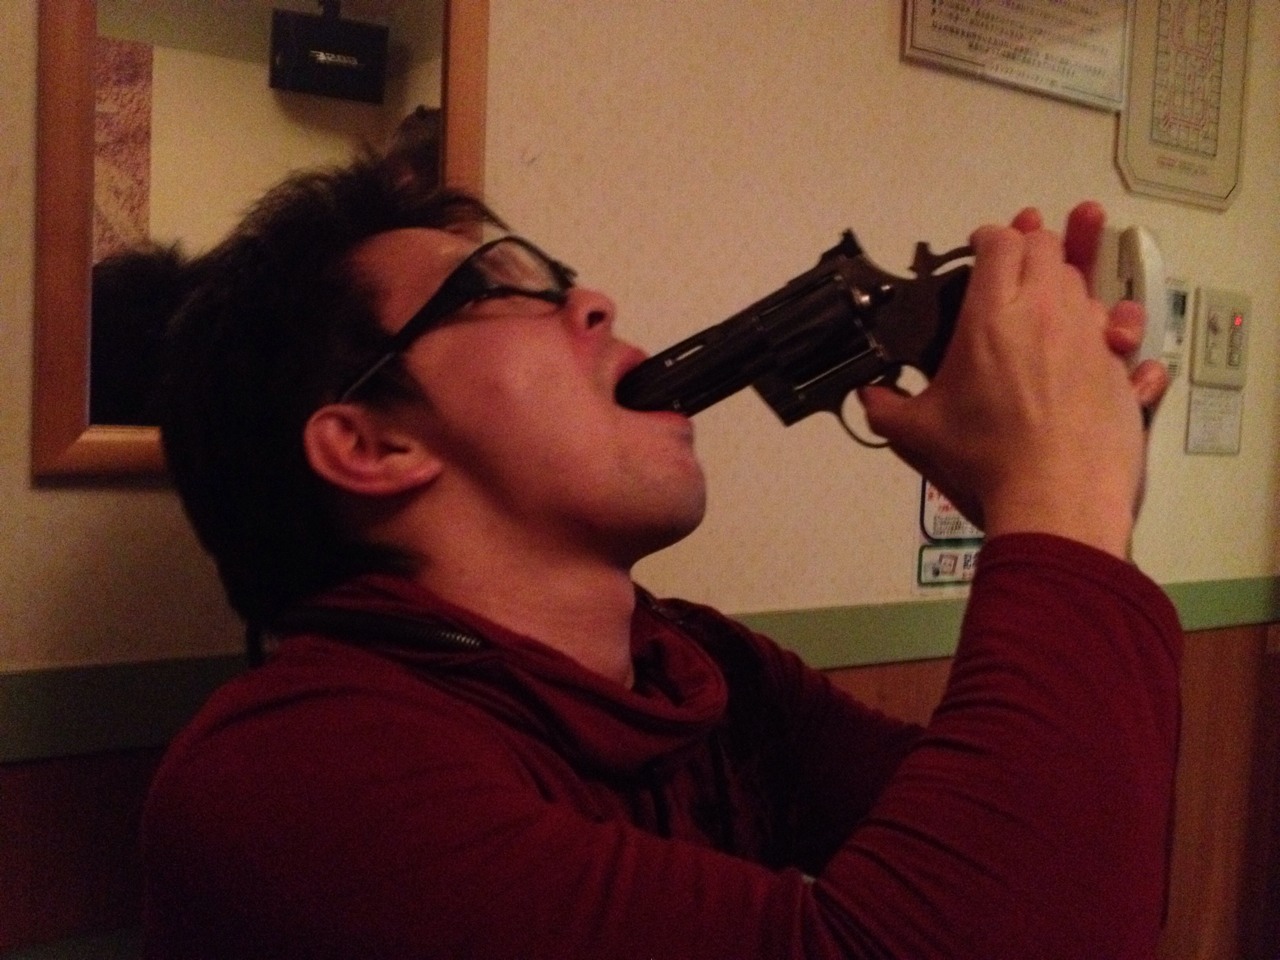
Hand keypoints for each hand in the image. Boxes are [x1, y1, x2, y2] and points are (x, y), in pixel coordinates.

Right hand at [858, 207, 1150, 558]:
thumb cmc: (982, 456)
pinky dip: (1113, 329)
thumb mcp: (920, 432)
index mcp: (992, 313)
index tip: (979, 249)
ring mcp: (1090, 334)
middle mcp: (1046, 309)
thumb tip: (867, 397)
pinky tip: (1108, 342)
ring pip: (1084, 285)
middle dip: (1030, 248)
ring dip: (1065, 287)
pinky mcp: (1120, 365)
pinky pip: (1123, 330)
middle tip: (1013, 271)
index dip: (989, 237)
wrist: (1055, 495)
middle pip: (1047, 248)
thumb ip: (887, 408)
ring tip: (1048, 311)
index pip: (1000, 242)